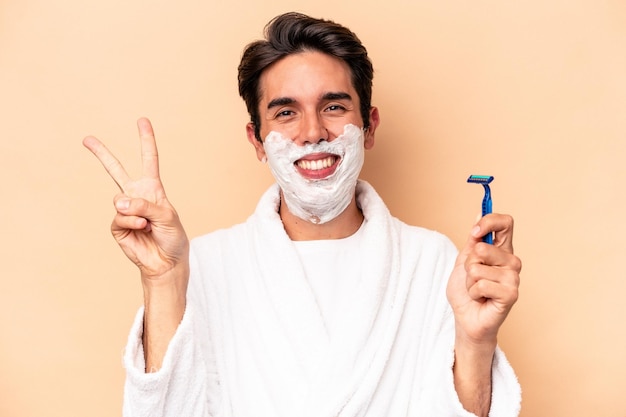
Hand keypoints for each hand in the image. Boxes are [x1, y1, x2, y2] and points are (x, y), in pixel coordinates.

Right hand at [83, 118, 188, 280]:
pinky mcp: (117, 226)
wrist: (167, 262)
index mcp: (153, 189)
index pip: (149, 160)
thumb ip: (145, 205)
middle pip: (116, 171)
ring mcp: (125, 211)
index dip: (146, 140)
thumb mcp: (167, 216)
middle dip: (102, 154)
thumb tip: (118, 202)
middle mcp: (137, 196)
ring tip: (149, 224)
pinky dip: (132, 223)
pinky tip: (143, 229)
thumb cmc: (173, 237)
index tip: (142, 121)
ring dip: (136, 212)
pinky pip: (119, 217)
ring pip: (120, 200)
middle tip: (87, 139)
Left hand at [447, 214, 520, 345]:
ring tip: (477, 290)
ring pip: (478, 268)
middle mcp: (511, 262)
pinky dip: (473, 292)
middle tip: (472, 277)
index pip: (506, 224)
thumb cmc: (465, 292)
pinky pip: (482, 284)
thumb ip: (473, 240)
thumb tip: (479, 213)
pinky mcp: (511, 294)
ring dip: (469, 281)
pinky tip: (480, 299)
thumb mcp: (464, 261)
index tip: (473, 233)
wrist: (466, 319)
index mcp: (501, 250)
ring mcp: (513, 278)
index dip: (489, 222)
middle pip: (483, 248)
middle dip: (468, 264)